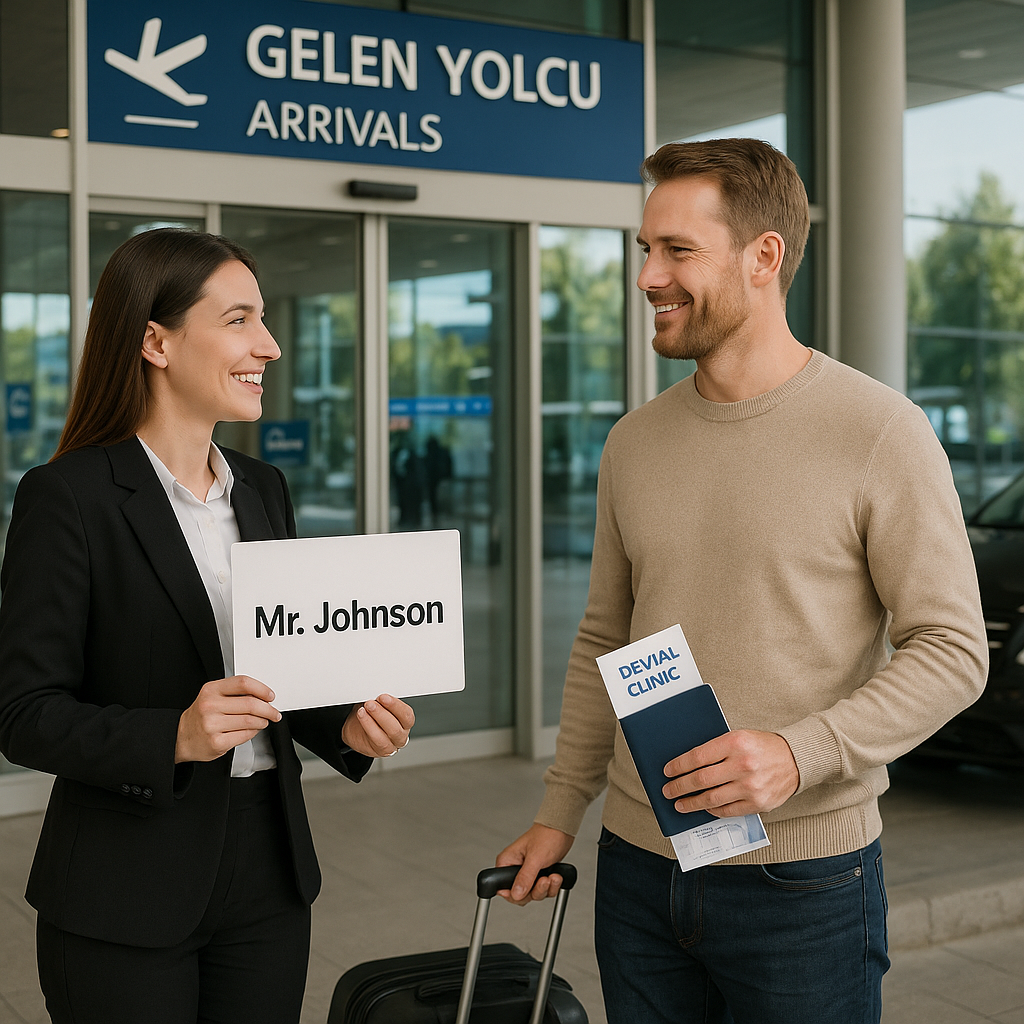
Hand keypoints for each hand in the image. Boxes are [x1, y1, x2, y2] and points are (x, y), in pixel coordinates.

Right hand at [175, 675, 280, 763]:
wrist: (181, 737)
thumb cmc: (201, 716)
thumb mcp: (212, 696)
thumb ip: (234, 693)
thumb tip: (263, 696)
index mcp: (211, 690)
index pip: (243, 683)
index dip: (262, 689)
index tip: (270, 696)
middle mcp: (210, 706)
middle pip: (250, 704)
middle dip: (268, 709)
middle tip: (274, 712)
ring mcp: (212, 725)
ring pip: (251, 721)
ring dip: (263, 721)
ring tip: (263, 721)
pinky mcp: (217, 742)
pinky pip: (245, 735)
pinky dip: (254, 732)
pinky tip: (252, 730)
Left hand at [341, 694, 414, 757]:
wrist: (357, 729)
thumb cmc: (371, 715)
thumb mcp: (378, 703)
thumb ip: (380, 700)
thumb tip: (377, 690)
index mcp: (405, 720)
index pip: (406, 714)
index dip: (395, 706)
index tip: (383, 697)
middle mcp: (401, 734)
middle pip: (396, 727)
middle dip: (382, 713)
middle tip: (370, 703)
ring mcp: (391, 745)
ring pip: (386, 735)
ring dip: (374, 720)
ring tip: (364, 709)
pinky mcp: (380, 751)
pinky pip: (375, 740)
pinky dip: (368, 726)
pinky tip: (362, 716)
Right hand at [495, 823, 574, 905]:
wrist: (562, 830)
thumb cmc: (547, 835)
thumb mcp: (535, 858)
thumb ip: (525, 878)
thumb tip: (515, 894)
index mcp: (508, 862)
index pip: (503, 888)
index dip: (515, 895)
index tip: (527, 892)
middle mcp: (516, 869)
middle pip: (520, 895)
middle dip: (536, 890)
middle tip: (544, 880)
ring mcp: (529, 873)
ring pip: (534, 894)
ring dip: (546, 888)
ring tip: (553, 876)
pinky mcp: (540, 875)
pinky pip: (545, 891)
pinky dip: (552, 886)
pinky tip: (556, 876)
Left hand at [662, 730, 798, 817]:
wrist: (796, 758)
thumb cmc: (762, 746)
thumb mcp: (738, 737)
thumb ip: (716, 749)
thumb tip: (686, 765)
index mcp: (735, 742)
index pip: (697, 757)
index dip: (678, 766)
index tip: (667, 771)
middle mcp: (742, 765)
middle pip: (700, 780)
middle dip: (679, 787)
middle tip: (668, 790)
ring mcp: (751, 786)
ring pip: (711, 799)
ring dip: (691, 803)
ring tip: (680, 804)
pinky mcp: (758, 803)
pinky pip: (727, 810)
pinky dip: (712, 810)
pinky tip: (704, 808)